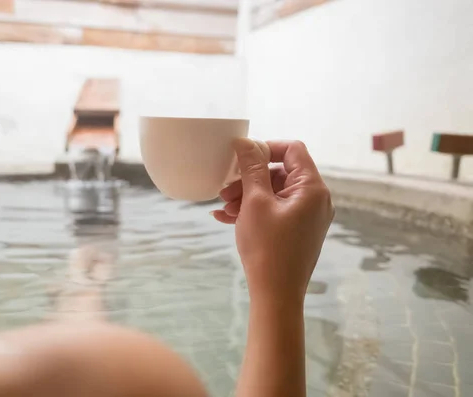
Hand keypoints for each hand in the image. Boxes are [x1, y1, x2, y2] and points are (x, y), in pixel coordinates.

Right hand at [212, 138, 333, 303]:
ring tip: (223, 207)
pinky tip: (225, 218)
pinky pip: (275, 211)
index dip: (265, 148)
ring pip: (274, 193)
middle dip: (249, 178)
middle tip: (225, 190)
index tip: (240, 158)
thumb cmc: (267, 248)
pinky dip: (253, 211)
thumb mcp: (255, 203)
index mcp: (312, 188)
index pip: (293, 150)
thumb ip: (251, 168)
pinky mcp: (297, 231)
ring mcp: (307, 217)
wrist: (276, 295)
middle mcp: (315, 200)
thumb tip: (245, 141)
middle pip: (280, 173)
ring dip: (247, 195)